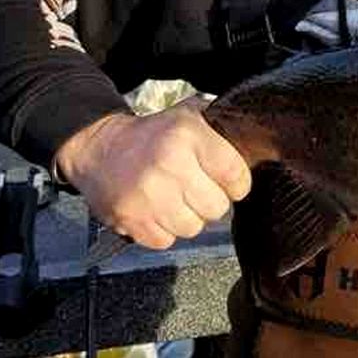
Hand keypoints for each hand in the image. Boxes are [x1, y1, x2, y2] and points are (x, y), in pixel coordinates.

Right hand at [54, 97, 250, 249]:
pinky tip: (156, 210)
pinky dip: (163, 231)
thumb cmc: (154, 135)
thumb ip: (222, 130)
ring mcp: (148, 194)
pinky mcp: (130, 218)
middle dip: (211, 202)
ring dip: (187, 218)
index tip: (230, 183)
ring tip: (175, 200)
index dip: (238, 184)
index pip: (235, 175)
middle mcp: (169, 164)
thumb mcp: (189, 116)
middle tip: (197, 190)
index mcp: (188, 135)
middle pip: (216, 208)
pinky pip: (165, 241)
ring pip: (193, 228)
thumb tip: (256, 148)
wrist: (100, 149)